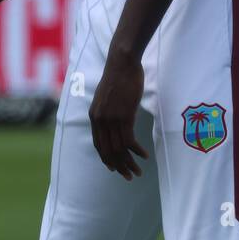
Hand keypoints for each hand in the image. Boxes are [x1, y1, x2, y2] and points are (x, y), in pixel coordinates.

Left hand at [88, 48, 148, 179]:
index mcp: (94, 116)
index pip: (98, 144)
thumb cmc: (118, 77)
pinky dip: (137, 151)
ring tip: (138, 172)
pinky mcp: (124, 116)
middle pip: (108, 151)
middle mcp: (100, 120)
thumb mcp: (108, 97)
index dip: (106, 159)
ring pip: (119, 149)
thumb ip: (108, 111)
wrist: (122, 63)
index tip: (115, 168)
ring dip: (129, 163)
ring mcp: (112, 119)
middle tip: (128, 177)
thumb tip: (116, 122)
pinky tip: (144, 155)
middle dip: (119, 166)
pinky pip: (129, 140)